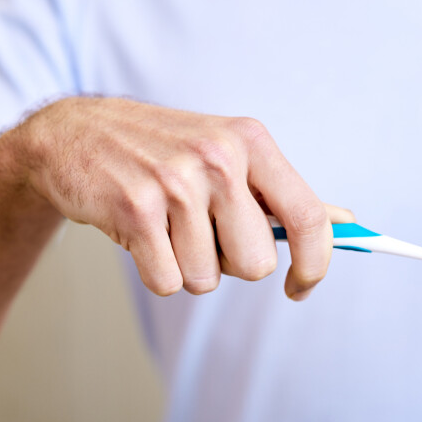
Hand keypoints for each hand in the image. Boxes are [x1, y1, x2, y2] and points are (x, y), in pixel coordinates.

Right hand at [0, 97, 350, 298]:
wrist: (75, 134)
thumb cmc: (165, 153)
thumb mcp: (229, 153)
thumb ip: (281, 192)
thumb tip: (347, 221)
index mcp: (251, 141)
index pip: (309, 217)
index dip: (315, 265)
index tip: (301, 287)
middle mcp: (219, 158)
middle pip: (257, 264)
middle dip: (231, 262)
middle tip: (202, 231)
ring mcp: (175, 183)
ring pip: (208, 279)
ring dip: (188, 266)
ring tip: (166, 225)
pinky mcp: (134, 210)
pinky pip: (168, 282)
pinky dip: (156, 272)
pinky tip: (142, 234)